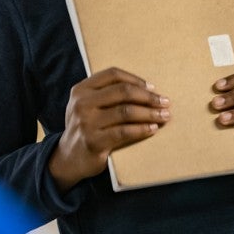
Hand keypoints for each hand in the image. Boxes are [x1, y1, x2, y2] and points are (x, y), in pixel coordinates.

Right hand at [49, 67, 170, 191]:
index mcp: (81, 90)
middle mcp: (82, 103)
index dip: (135, 79)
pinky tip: (153, 129)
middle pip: (123, 91)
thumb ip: (107, 95)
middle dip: (148, 96)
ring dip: (150, 113)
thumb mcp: (88, 106)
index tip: (152, 87)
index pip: (113, 75)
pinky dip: (142, 129)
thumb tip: (147, 89)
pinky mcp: (94, 141)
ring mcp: (86, 123)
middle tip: (164, 102)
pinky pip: (124, 132)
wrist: (69, 158)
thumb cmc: (86, 127)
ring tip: (164, 116)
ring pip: (126, 111)